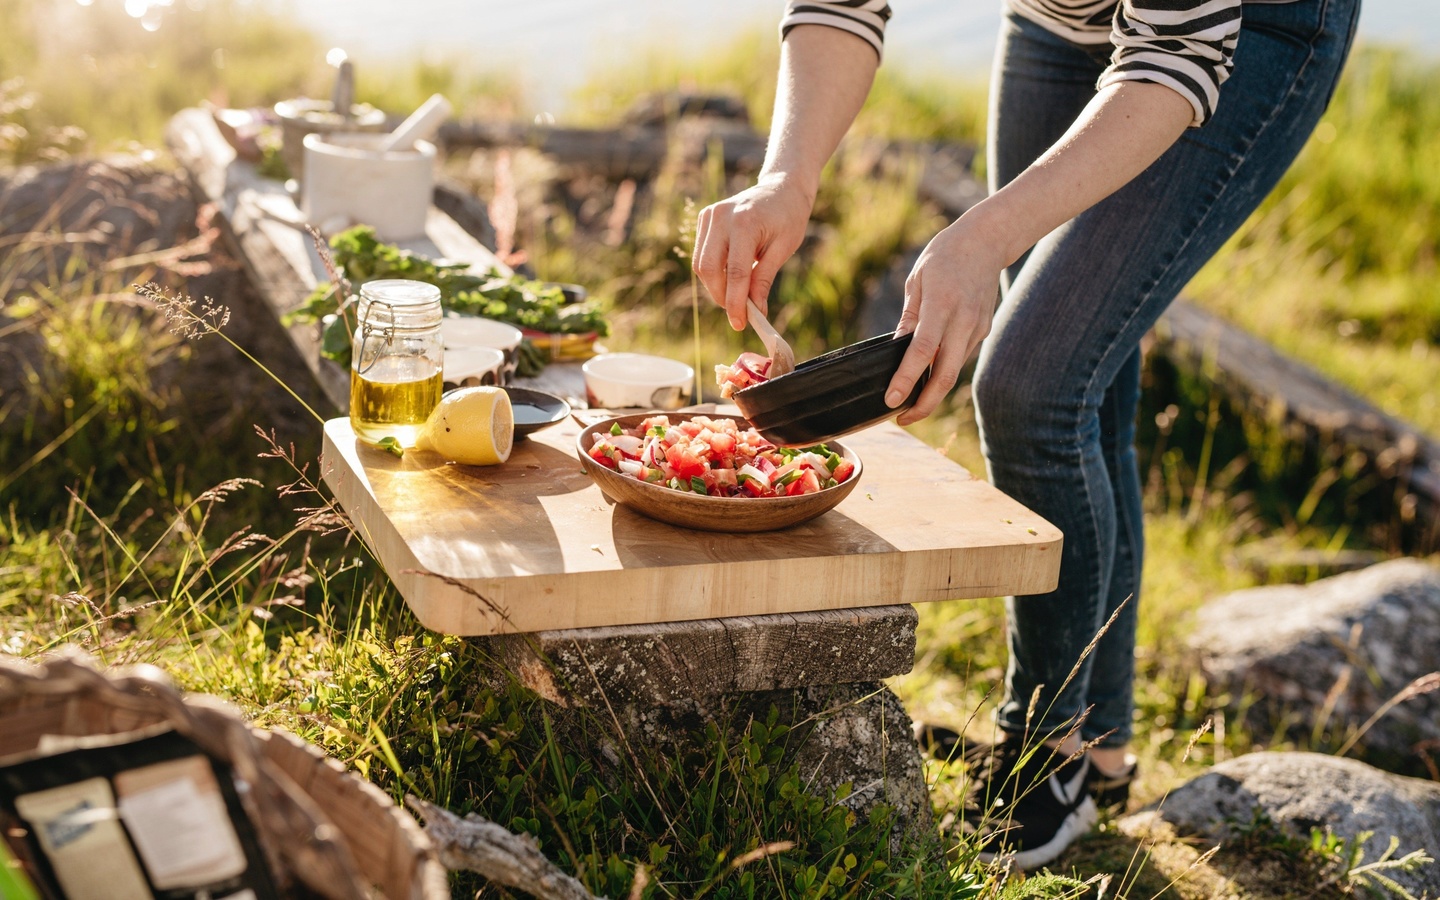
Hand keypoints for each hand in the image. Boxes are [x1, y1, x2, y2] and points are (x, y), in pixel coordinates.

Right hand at [692, 174, 813, 330]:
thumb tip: (754, 311)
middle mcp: (722, 217)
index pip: (736, 272)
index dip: (736, 303)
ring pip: (701, 264)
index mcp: (745, 223)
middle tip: (738, 312)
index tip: (740, 324)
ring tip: (736, 294)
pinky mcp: (705, 218)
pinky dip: (714, 272)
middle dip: (722, 296)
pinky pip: (702, 255)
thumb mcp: (783, 249)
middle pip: (710, 269)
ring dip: (716, 286)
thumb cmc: (788, 218)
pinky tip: (731, 275)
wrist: (781, 188)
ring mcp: (710, 215)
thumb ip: (764, 279)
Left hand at [885, 217, 1006, 425]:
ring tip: (910, 404)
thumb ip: (910, 318)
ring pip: (954, 371)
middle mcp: (963, 321)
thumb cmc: (945, 256)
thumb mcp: (918, 281)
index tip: (891, 400)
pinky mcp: (984, 330)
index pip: (922, 351)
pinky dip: (943, 372)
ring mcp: (977, 328)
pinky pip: (960, 357)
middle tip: (902, 419)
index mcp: (942, 305)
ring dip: (933, 392)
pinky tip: (928, 378)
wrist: (987, 241)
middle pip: (945, 375)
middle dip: (924, 404)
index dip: (906, 379)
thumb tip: (898, 351)